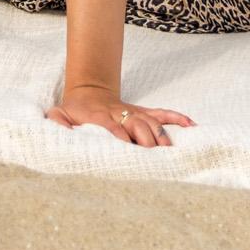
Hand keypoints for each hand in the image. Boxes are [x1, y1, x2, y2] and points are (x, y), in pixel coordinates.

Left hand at [46, 85, 192, 146]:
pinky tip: (191, 126)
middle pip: (137, 124)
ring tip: (172, 151)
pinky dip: (176, 118)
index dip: (120, 136)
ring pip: (151, 121)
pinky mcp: (142, 113)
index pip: (112, 126)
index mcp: (100, 116)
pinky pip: (162, 113)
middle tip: (156, 157)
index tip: (127, 147)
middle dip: (146, 139)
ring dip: (162, 134)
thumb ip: (58, 122)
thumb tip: (62, 131)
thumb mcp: (59, 114)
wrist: (88, 92)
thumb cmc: (73, 110)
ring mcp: (133, 112)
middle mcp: (120, 113)